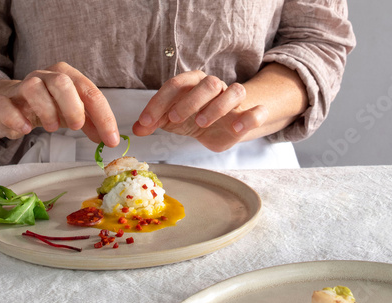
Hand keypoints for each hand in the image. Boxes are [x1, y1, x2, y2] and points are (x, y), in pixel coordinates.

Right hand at [0, 62, 119, 146]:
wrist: (8, 103)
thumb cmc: (47, 106)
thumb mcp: (73, 112)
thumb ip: (92, 123)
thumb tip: (109, 138)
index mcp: (67, 76)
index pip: (90, 92)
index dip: (104, 117)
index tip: (111, 139)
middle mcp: (46, 76)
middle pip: (62, 82)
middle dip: (73, 107)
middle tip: (77, 127)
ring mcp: (22, 85)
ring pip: (33, 88)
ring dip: (47, 111)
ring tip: (52, 128)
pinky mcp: (2, 100)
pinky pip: (5, 105)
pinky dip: (16, 118)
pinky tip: (25, 129)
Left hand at [132, 70, 267, 151]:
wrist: (223, 126)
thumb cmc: (193, 118)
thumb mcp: (171, 121)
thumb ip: (153, 123)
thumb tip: (136, 130)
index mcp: (193, 83)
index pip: (175, 85)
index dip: (158, 102)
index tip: (146, 122)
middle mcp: (214, 87)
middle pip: (208, 83)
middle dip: (190, 101)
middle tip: (175, 119)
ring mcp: (233, 99)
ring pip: (234, 91)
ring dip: (217, 107)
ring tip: (201, 124)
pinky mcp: (248, 114)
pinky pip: (256, 111)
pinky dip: (249, 118)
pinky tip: (235, 129)